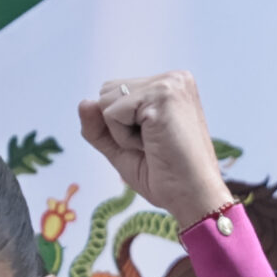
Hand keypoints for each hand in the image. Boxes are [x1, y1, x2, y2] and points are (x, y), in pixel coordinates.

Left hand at [78, 70, 233, 227]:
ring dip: (120, 133)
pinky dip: (123, 138)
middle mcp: (173, 78)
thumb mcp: (121, 147)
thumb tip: (83, 102)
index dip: (120, 127)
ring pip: (105, 101)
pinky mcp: (161, 96)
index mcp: (169, 86)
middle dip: (117, 127)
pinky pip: (111, 114)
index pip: (114, 93)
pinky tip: (153, 146)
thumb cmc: (164, 176)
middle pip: (105, 92)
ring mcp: (168, 84)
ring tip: (153, 145)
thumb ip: (99, 126)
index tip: (152, 144)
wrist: (193, 198)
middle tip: (152, 146)